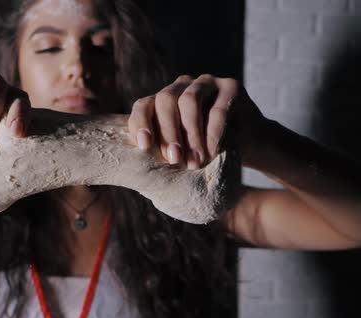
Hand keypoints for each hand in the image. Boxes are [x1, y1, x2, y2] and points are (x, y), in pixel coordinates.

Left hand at [128, 74, 265, 168]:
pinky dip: (212, 134)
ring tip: (195, 161)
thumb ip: (162, 148)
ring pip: (189, 100)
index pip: (144, 105)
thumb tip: (138, 164)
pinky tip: (212, 152)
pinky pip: (217, 109)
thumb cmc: (207, 151)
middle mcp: (182, 85)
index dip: (141, 124)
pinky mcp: (231, 86)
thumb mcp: (181, 150)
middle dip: (168, 132)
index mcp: (163, 99)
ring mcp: (207, 82)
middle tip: (174, 159)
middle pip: (165, 99)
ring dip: (190, 134)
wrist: (250, 144)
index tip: (144, 147)